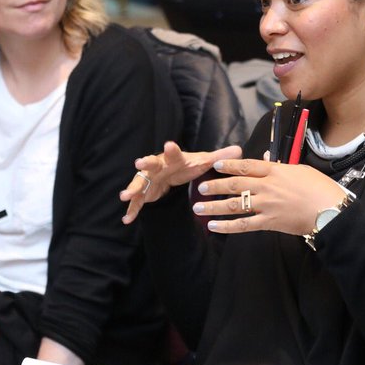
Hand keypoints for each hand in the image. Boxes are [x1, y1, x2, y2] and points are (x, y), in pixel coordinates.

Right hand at [120, 141, 242, 223]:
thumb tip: (239, 149)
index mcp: (172, 158)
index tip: (169, 144)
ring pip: (138, 183)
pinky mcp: (144, 193)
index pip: (173, 153)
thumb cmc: (185, 165)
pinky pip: (137, 202)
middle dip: (145, 163)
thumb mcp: (202, 162)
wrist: (169, 172)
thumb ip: (218, 158)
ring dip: (132, 189)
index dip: (172, 149)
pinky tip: (126, 220)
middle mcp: (157, 167)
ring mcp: (148, 179)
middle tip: (139, 163)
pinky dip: (132, 210)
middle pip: (150, 164)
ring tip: (124, 196)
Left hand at [191, 157, 347, 236]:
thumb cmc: (320, 188)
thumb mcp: (301, 170)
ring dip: (214, 206)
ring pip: (235, 204)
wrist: (331, 210)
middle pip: (235, 185)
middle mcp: (267, 187)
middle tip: (200, 187)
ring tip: (198, 207)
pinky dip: (227, 226)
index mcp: (275, 171)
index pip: (246, 166)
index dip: (229, 165)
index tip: (215, 165)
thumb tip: (265, 156)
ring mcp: (267, 205)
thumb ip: (280, 165)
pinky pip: (244, 225)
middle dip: (215, 186)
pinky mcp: (269, 222)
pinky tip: (214, 226)